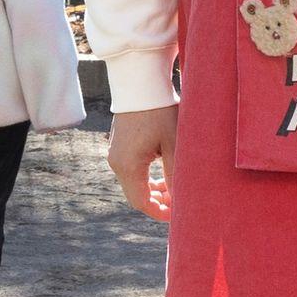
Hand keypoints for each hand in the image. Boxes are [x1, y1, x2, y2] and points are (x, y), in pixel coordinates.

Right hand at [108, 106, 176, 220]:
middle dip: (158, 202)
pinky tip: (162, 173)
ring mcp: (115, 153)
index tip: (179, 214)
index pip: (142, 203)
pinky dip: (146, 177)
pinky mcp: (118, 145)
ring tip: (173, 187)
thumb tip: (182, 200)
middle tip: (180, 200)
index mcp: (128, 166)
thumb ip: (176, 175)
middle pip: (136, 195)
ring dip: (153, 189)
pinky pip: (131, 170)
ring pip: (134, 183)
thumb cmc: (160, 111)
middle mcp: (116, 162)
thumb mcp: (173, 144)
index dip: (160, 213)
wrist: (140, 81)